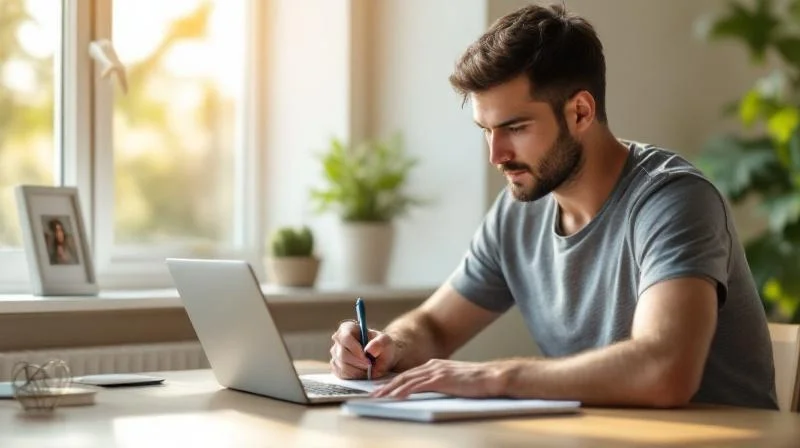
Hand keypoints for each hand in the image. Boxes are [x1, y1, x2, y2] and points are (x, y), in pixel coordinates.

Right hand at [329, 320, 395, 379]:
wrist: (382, 358)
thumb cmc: (383, 347)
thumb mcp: (386, 342)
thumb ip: (380, 343)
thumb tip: (370, 350)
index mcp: (348, 328)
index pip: (346, 338)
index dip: (355, 349)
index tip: (367, 359)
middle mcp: (338, 340)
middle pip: (342, 354)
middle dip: (358, 363)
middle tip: (370, 367)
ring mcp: (335, 353)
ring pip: (342, 366)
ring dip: (357, 371)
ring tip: (368, 370)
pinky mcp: (335, 366)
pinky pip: (341, 374)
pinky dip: (353, 376)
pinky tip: (362, 373)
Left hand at [371, 359, 507, 397]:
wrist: (492, 376)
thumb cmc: (477, 381)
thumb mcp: (454, 380)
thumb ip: (441, 382)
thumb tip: (429, 390)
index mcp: (435, 365)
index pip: (409, 374)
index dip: (394, 382)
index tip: (383, 389)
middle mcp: (433, 365)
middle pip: (404, 375)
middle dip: (387, 385)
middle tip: (374, 394)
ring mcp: (436, 371)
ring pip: (407, 380)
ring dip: (391, 389)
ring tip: (379, 397)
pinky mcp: (441, 379)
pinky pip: (418, 385)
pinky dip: (404, 391)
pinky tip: (396, 397)